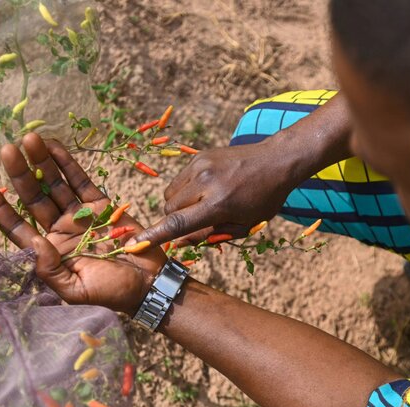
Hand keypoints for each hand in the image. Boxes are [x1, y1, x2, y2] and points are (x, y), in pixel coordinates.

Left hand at [0, 134, 166, 314]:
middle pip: (34, 198)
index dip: (0, 209)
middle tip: (7, 149)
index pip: (18, 227)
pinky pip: (80, 181)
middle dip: (20, 174)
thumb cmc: (111, 293)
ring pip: (55, 184)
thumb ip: (50, 270)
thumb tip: (36, 241)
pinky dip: (67, 164)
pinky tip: (54, 146)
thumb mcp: (76, 291)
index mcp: (49, 252)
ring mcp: (80, 215)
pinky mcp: (101, 205)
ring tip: (29, 138)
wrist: (149, 284)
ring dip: (41, 162)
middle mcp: (60, 230)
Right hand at [133, 139, 298, 246]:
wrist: (275, 161)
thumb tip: (178, 243)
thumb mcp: (243, 225)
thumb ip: (209, 235)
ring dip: (179, 206)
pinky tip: (206, 190)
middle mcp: (205, 183)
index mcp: (219, 204)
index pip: (177, 223)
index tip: (134, 245)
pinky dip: (185, 191)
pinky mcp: (198, 157)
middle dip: (176, 221)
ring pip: (170, 195)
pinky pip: (178, 181)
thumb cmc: (264, 199)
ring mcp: (200, 166)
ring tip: (203, 205)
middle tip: (197, 222)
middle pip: (169, 210)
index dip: (154, 236)